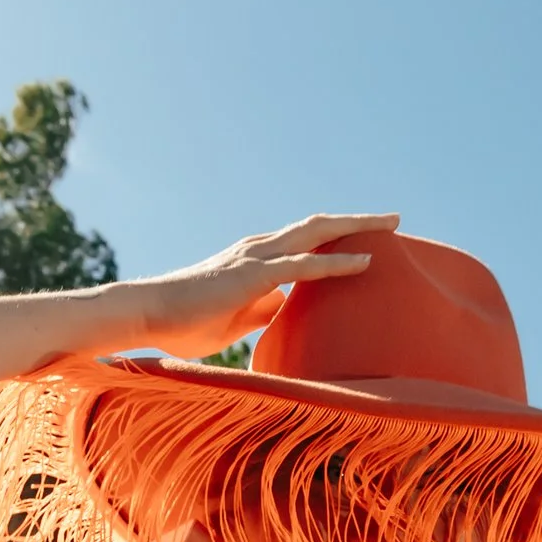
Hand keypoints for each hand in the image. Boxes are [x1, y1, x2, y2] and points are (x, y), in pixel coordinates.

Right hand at [106, 213, 399, 363]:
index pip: (305, 242)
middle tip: (393, 219)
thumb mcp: (234, 320)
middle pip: (318, 226)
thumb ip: (260, 310)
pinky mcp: (256, 275)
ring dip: (357, 227)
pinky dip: (338, 261)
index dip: (336, 239)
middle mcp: (260, 249)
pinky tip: (367, 261)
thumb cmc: (183, 322)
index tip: (368, 241)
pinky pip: (306, 265)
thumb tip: (283, 309)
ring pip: (318, 233)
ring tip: (392, 224)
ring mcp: (258, 258)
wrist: (147, 314)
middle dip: (358, 221)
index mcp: (255, 259)